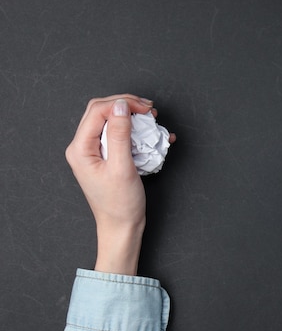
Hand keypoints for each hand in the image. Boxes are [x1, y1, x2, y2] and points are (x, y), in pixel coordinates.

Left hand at [65, 95, 175, 274]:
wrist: (122, 227)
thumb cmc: (120, 204)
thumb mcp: (122, 168)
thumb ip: (119, 135)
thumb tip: (121, 106)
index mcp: (80, 149)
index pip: (98, 111)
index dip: (122, 103)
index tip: (145, 108)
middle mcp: (83, 147)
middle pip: (103, 111)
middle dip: (127, 106)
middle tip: (150, 110)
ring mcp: (94, 151)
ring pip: (112, 121)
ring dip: (133, 118)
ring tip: (152, 121)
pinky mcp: (107, 156)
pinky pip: (119, 135)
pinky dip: (136, 132)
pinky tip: (152, 136)